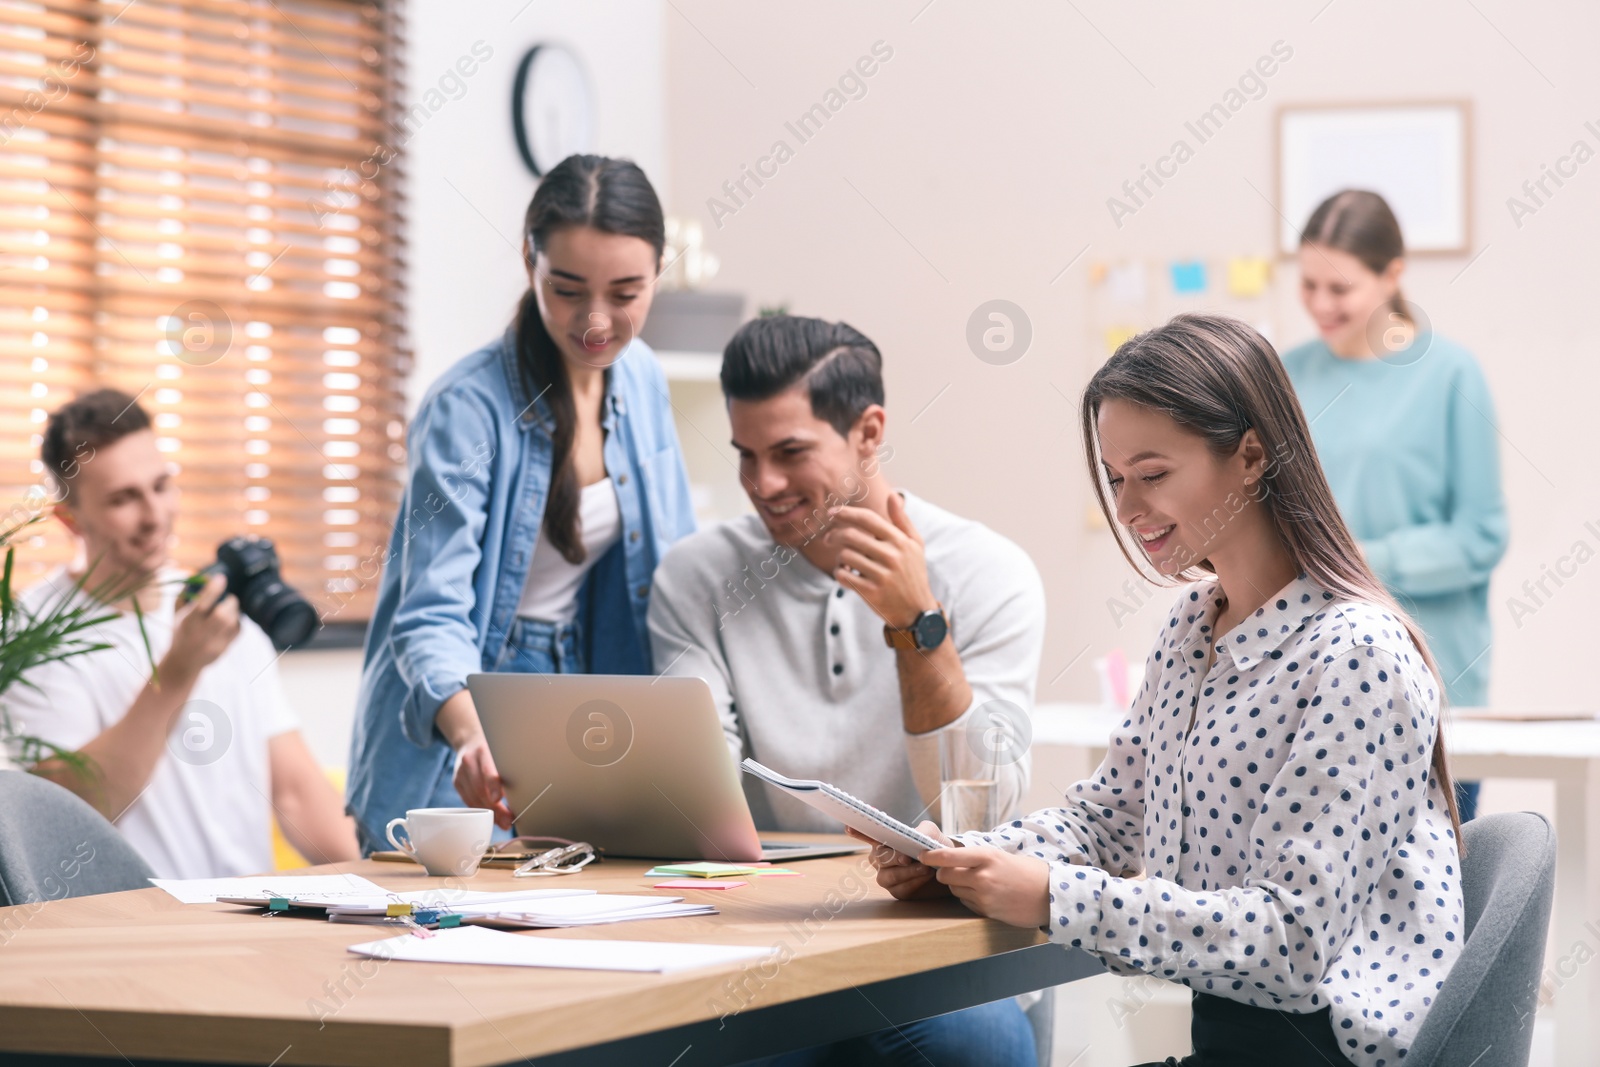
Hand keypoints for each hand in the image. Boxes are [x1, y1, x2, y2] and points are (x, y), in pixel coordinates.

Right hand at [162, 573, 238, 681]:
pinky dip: (237, 622)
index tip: (221, 577)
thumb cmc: (180, 632)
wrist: (183, 662)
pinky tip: (231, 620)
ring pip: (231, 622)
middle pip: (221, 615)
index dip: (213, 589)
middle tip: (229, 598)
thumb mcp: (176, 614)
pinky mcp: (223, 649)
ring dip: (234, 611)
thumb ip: (184, 595)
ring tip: (229, 609)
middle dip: (230, 602)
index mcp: (188, 621)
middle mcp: (200, 633)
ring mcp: (213, 643)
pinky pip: (238, 631)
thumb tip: (196, 576)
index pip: (202, 604)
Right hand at [452, 734, 512, 828]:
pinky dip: (480, 810)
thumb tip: (521, 793)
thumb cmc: (492, 750)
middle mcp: (469, 761)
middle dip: (495, 808)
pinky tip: (491, 816)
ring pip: (473, 798)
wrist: (469, 743)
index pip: (488, 771)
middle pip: (480, 789)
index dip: (493, 786)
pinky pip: (468, 801)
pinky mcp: (457, 782)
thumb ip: (507, 769)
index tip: (499, 799)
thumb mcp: (501, 752)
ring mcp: (460, 773)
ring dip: (489, 813)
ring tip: (503, 822)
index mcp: (483, 751)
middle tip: (508, 820)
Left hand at [826, 493, 935, 629]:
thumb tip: (892, 495)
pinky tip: (846, 574)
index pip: (868, 519)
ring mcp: (882, 575)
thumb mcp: (915, 545)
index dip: (847, 513)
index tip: (832, 512)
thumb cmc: (913, 573)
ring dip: (838, 557)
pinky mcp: (872, 592)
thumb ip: (902, 520)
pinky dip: (839, 573)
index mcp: (900, 541)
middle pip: (851, 536)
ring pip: (845, 556)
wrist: (916, 611)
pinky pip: (843, 576)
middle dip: (833, 535)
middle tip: (827, 539)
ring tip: (844, 562)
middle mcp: (892, 556)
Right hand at [848, 821, 954, 900]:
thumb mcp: (931, 833)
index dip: (858, 832)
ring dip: (906, 873)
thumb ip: (922, 830)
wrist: (949, 867)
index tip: (848, 828)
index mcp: (884, 842)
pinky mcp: (898, 891)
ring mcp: (887, 876)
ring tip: (925, 869)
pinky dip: (914, 883)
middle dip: (892, 858)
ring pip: (887, 877)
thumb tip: (913, 835)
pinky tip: (925, 878)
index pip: (867, 835)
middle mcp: (881, 860)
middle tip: (907, 858)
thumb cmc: (934, 846)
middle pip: (878, 859)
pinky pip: (901, 889)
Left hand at [921, 842, 1049, 927]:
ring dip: (959, 886)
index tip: (922, 854)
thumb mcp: (1001, 857)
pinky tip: (987, 895)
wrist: (1050, 895)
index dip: (931, 856)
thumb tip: (949, 859)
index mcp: (986, 857)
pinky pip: (967, 903)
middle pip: (946, 875)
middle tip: (954, 870)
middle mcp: (983, 876)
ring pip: (955, 890)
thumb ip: (976, 858)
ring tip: (979, 883)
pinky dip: (970, 899)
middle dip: (945, 873)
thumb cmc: (1027, 872)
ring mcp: (984, 896)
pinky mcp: (987, 911)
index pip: (948, 856)